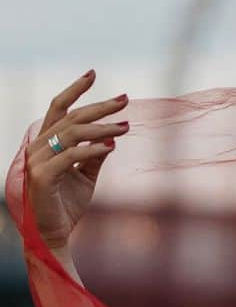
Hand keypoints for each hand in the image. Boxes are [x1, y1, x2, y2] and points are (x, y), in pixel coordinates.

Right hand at [26, 70, 128, 248]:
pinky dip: (91, 150)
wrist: (54, 234)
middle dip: (99, 106)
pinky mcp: (43, 176)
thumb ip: (95, 155)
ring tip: (125, 126)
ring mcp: (38, 160)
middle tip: (124, 99)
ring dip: (101, 128)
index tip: (93, 73)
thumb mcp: (87, 176)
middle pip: (71, 118)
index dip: (75, 90)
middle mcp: (38, 147)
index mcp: (46, 143)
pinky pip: (70, 157)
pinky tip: (110, 146)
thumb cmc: (67, 204)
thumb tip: (111, 137)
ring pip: (72, 134)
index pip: (59, 108)